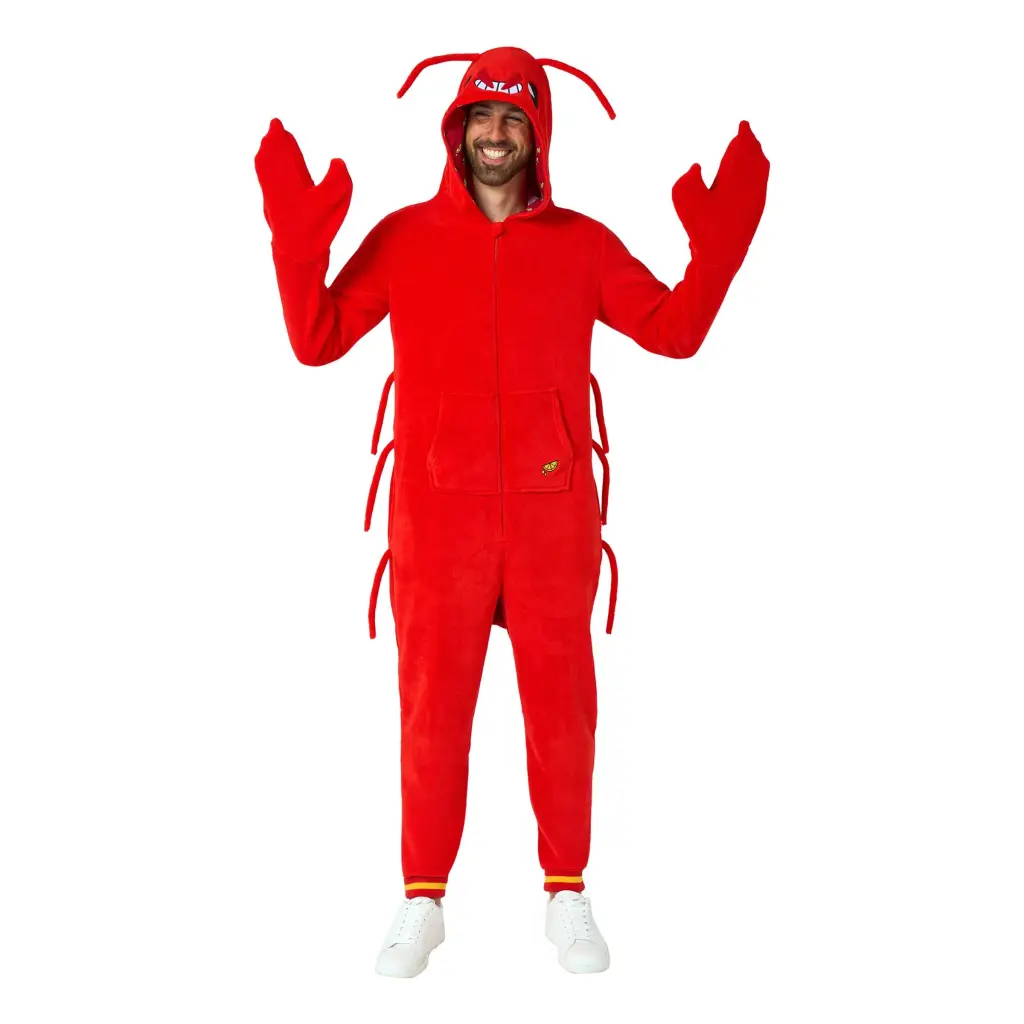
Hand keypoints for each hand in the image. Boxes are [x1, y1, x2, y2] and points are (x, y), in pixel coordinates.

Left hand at [254, 118, 352, 260]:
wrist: (296, 257)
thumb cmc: (316, 229)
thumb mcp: (334, 201)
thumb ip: (338, 178)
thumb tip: (337, 161)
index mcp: (286, 179)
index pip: (279, 151)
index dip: (278, 136)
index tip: (276, 123)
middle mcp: (275, 187)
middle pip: (269, 159)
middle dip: (272, 144)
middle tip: (273, 131)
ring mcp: (272, 200)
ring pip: (265, 173)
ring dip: (267, 157)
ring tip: (269, 147)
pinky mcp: (275, 212)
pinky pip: (267, 185)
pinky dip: (268, 173)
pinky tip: (274, 178)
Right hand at [672, 120, 768, 266]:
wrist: (723, 257)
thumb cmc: (701, 226)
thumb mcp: (683, 196)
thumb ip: (688, 177)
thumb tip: (698, 168)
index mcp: (737, 174)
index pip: (744, 146)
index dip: (744, 133)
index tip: (744, 124)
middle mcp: (752, 183)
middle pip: (756, 155)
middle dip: (751, 143)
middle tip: (747, 133)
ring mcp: (757, 198)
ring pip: (761, 169)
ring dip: (756, 157)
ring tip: (751, 149)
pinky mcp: (757, 212)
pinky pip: (761, 183)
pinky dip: (757, 172)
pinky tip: (752, 175)